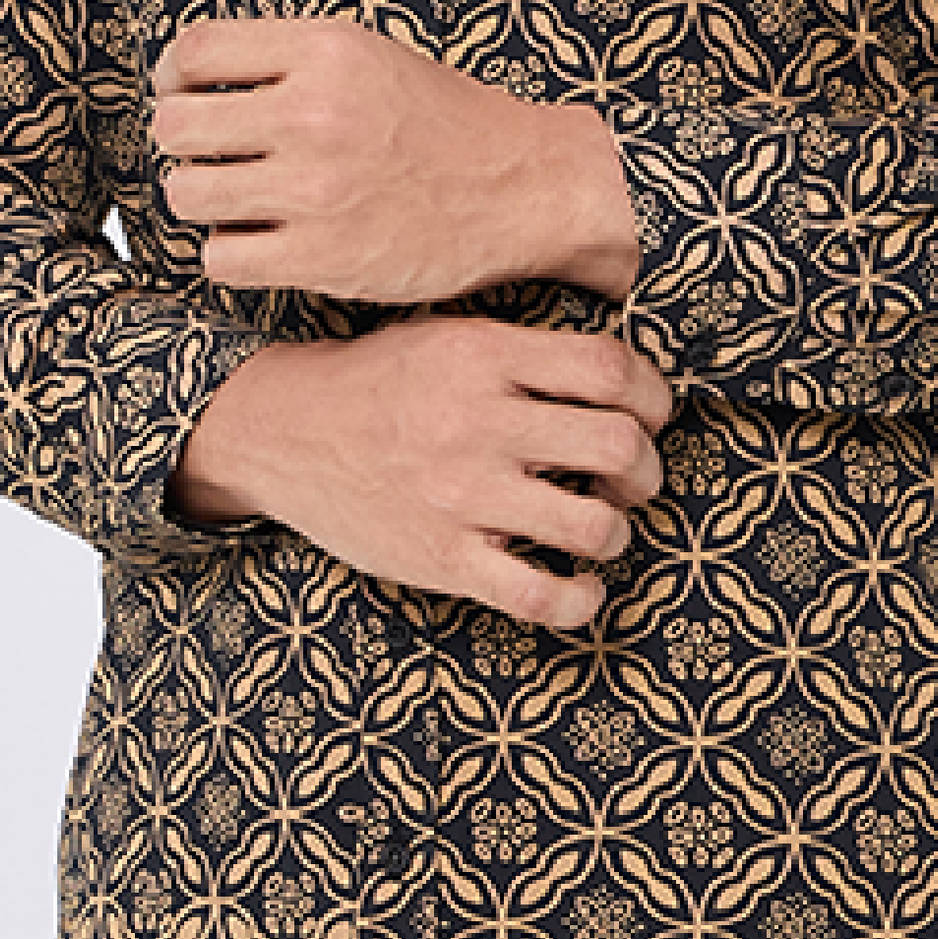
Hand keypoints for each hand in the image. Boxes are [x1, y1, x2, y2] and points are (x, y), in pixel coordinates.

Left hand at [149, 16, 639, 305]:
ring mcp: (315, 190)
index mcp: (325, 51)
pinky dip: (231, 254)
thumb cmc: (444, 122)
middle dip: (184, 143)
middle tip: (213, 155)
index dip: (175, 78)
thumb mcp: (369, 56)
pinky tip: (262, 242)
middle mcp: (314, 114)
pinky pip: (219, 258)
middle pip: (176, 126)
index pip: (194, 52)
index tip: (187, 95)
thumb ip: (288, 58)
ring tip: (238, 201)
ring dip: (203, 201)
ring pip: (187, 194)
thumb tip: (188, 77)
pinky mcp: (322, 257)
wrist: (524, 187)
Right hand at [169, 317, 674, 631]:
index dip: (654, 396)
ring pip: (593, 526)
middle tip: (631, 478)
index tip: (650, 415)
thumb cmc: (379, 382)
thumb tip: (623, 379)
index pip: (612, 370)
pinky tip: (579, 588)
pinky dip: (579, 600)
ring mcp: (461, 495)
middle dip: (646, 469)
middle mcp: (479, 423)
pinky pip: (538, 596)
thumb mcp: (450, 337)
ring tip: (599, 529)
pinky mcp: (442, 558)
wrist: (283, 431)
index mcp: (486, 357)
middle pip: (618, 446)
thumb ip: (528, 354)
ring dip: (616, 532)